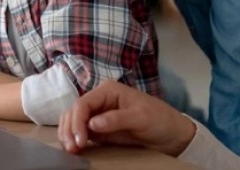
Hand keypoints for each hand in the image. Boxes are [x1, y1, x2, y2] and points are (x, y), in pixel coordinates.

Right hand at [58, 80, 195, 156]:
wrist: (171, 135)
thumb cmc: (159, 119)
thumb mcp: (140, 118)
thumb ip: (116, 119)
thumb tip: (92, 123)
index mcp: (108, 91)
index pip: (83, 103)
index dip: (77, 121)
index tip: (80, 140)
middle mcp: (100, 101)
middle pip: (74, 111)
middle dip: (69, 129)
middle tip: (72, 148)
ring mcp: (98, 115)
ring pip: (72, 121)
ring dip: (68, 134)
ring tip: (71, 150)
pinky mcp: (99, 130)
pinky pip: (80, 132)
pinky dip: (73, 138)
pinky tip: (74, 148)